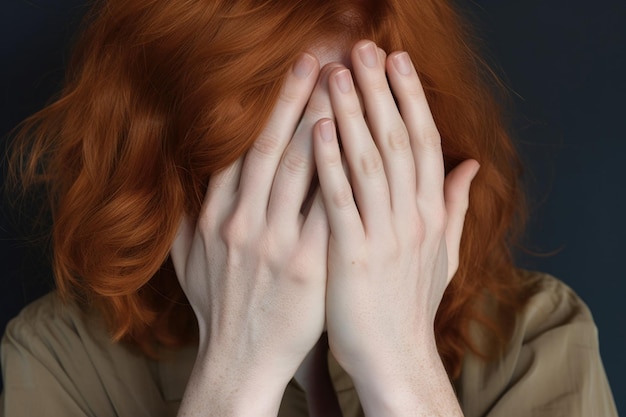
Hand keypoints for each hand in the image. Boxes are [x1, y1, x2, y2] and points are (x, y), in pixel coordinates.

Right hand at [171, 54, 331, 415]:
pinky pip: (326, 211)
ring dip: (319, 123)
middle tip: (316, 61)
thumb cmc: (216, 308)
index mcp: (212, 220)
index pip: (236, 151)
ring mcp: (274, 245)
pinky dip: (338, 175)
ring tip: (341, 88)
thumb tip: (181, 182)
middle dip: (292, 100)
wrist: (239, 360)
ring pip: (297, 169)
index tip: (282, 80)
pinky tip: (354, 145)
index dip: (260, 110)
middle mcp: (239, 225)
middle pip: (267, 148)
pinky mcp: (307, 266)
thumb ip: (182, 219)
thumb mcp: (186, 262)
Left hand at [314, 40, 476, 414]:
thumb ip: (455, 206)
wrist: (394, 357)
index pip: (425, 143)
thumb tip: (470, 165)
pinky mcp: (352, 257)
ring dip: (353, 113)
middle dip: (381, 91)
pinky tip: (318, 127)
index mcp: (432, 215)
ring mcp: (385, 237)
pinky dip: (330, 161)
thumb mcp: (443, 253)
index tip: (397, 61)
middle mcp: (413, 219)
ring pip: (370, 162)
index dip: (410, 99)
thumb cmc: (410, 303)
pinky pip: (340, 200)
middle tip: (364, 48)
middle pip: (399, 141)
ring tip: (337, 72)